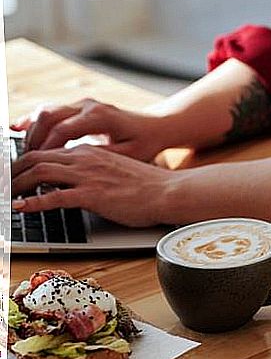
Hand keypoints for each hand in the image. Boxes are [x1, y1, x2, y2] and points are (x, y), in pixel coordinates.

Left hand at [11, 144, 173, 226]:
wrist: (166, 191)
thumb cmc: (144, 184)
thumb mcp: (112, 168)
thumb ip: (89, 170)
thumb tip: (69, 181)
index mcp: (87, 151)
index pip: (44, 150)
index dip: (22, 161)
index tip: (11, 173)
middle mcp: (84, 158)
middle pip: (35, 158)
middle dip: (12, 171)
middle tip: (2, 184)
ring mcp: (87, 175)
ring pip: (40, 173)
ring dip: (16, 184)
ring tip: (5, 196)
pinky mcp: (92, 194)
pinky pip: (54, 197)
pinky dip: (33, 203)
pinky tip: (21, 208)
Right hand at [12, 98, 170, 161]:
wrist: (156, 126)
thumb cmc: (145, 143)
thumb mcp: (128, 155)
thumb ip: (102, 159)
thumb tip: (77, 168)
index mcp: (100, 117)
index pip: (62, 130)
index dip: (46, 149)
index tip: (36, 169)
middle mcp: (88, 106)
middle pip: (48, 117)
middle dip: (32, 141)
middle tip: (23, 165)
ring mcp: (82, 104)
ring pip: (45, 111)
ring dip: (31, 132)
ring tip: (23, 156)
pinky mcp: (78, 108)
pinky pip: (50, 111)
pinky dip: (34, 122)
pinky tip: (19, 132)